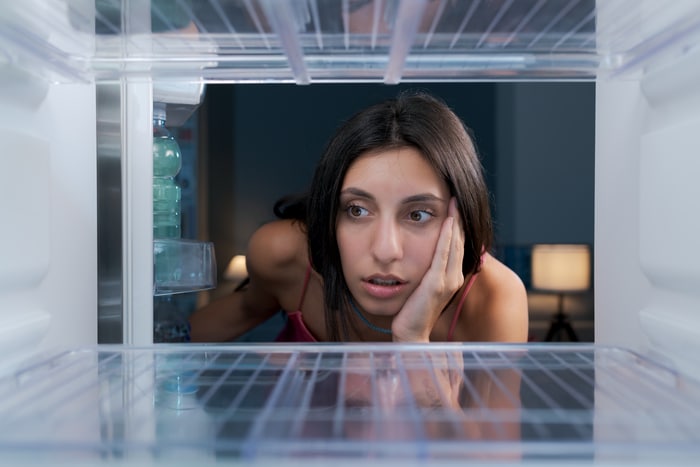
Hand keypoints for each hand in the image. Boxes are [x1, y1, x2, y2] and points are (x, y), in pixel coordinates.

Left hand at [391, 197, 464, 341]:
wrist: (410, 334)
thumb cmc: (413, 310)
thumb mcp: (423, 285)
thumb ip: (428, 269)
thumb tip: (423, 252)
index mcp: (453, 277)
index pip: (457, 244)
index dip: (458, 224)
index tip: (454, 204)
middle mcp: (455, 277)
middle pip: (459, 240)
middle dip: (458, 217)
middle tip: (456, 195)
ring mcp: (448, 281)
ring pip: (454, 244)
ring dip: (455, 221)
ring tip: (454, 201)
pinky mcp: (437, 283)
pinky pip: (443, 254)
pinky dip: (447, 236)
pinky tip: (448, 222)